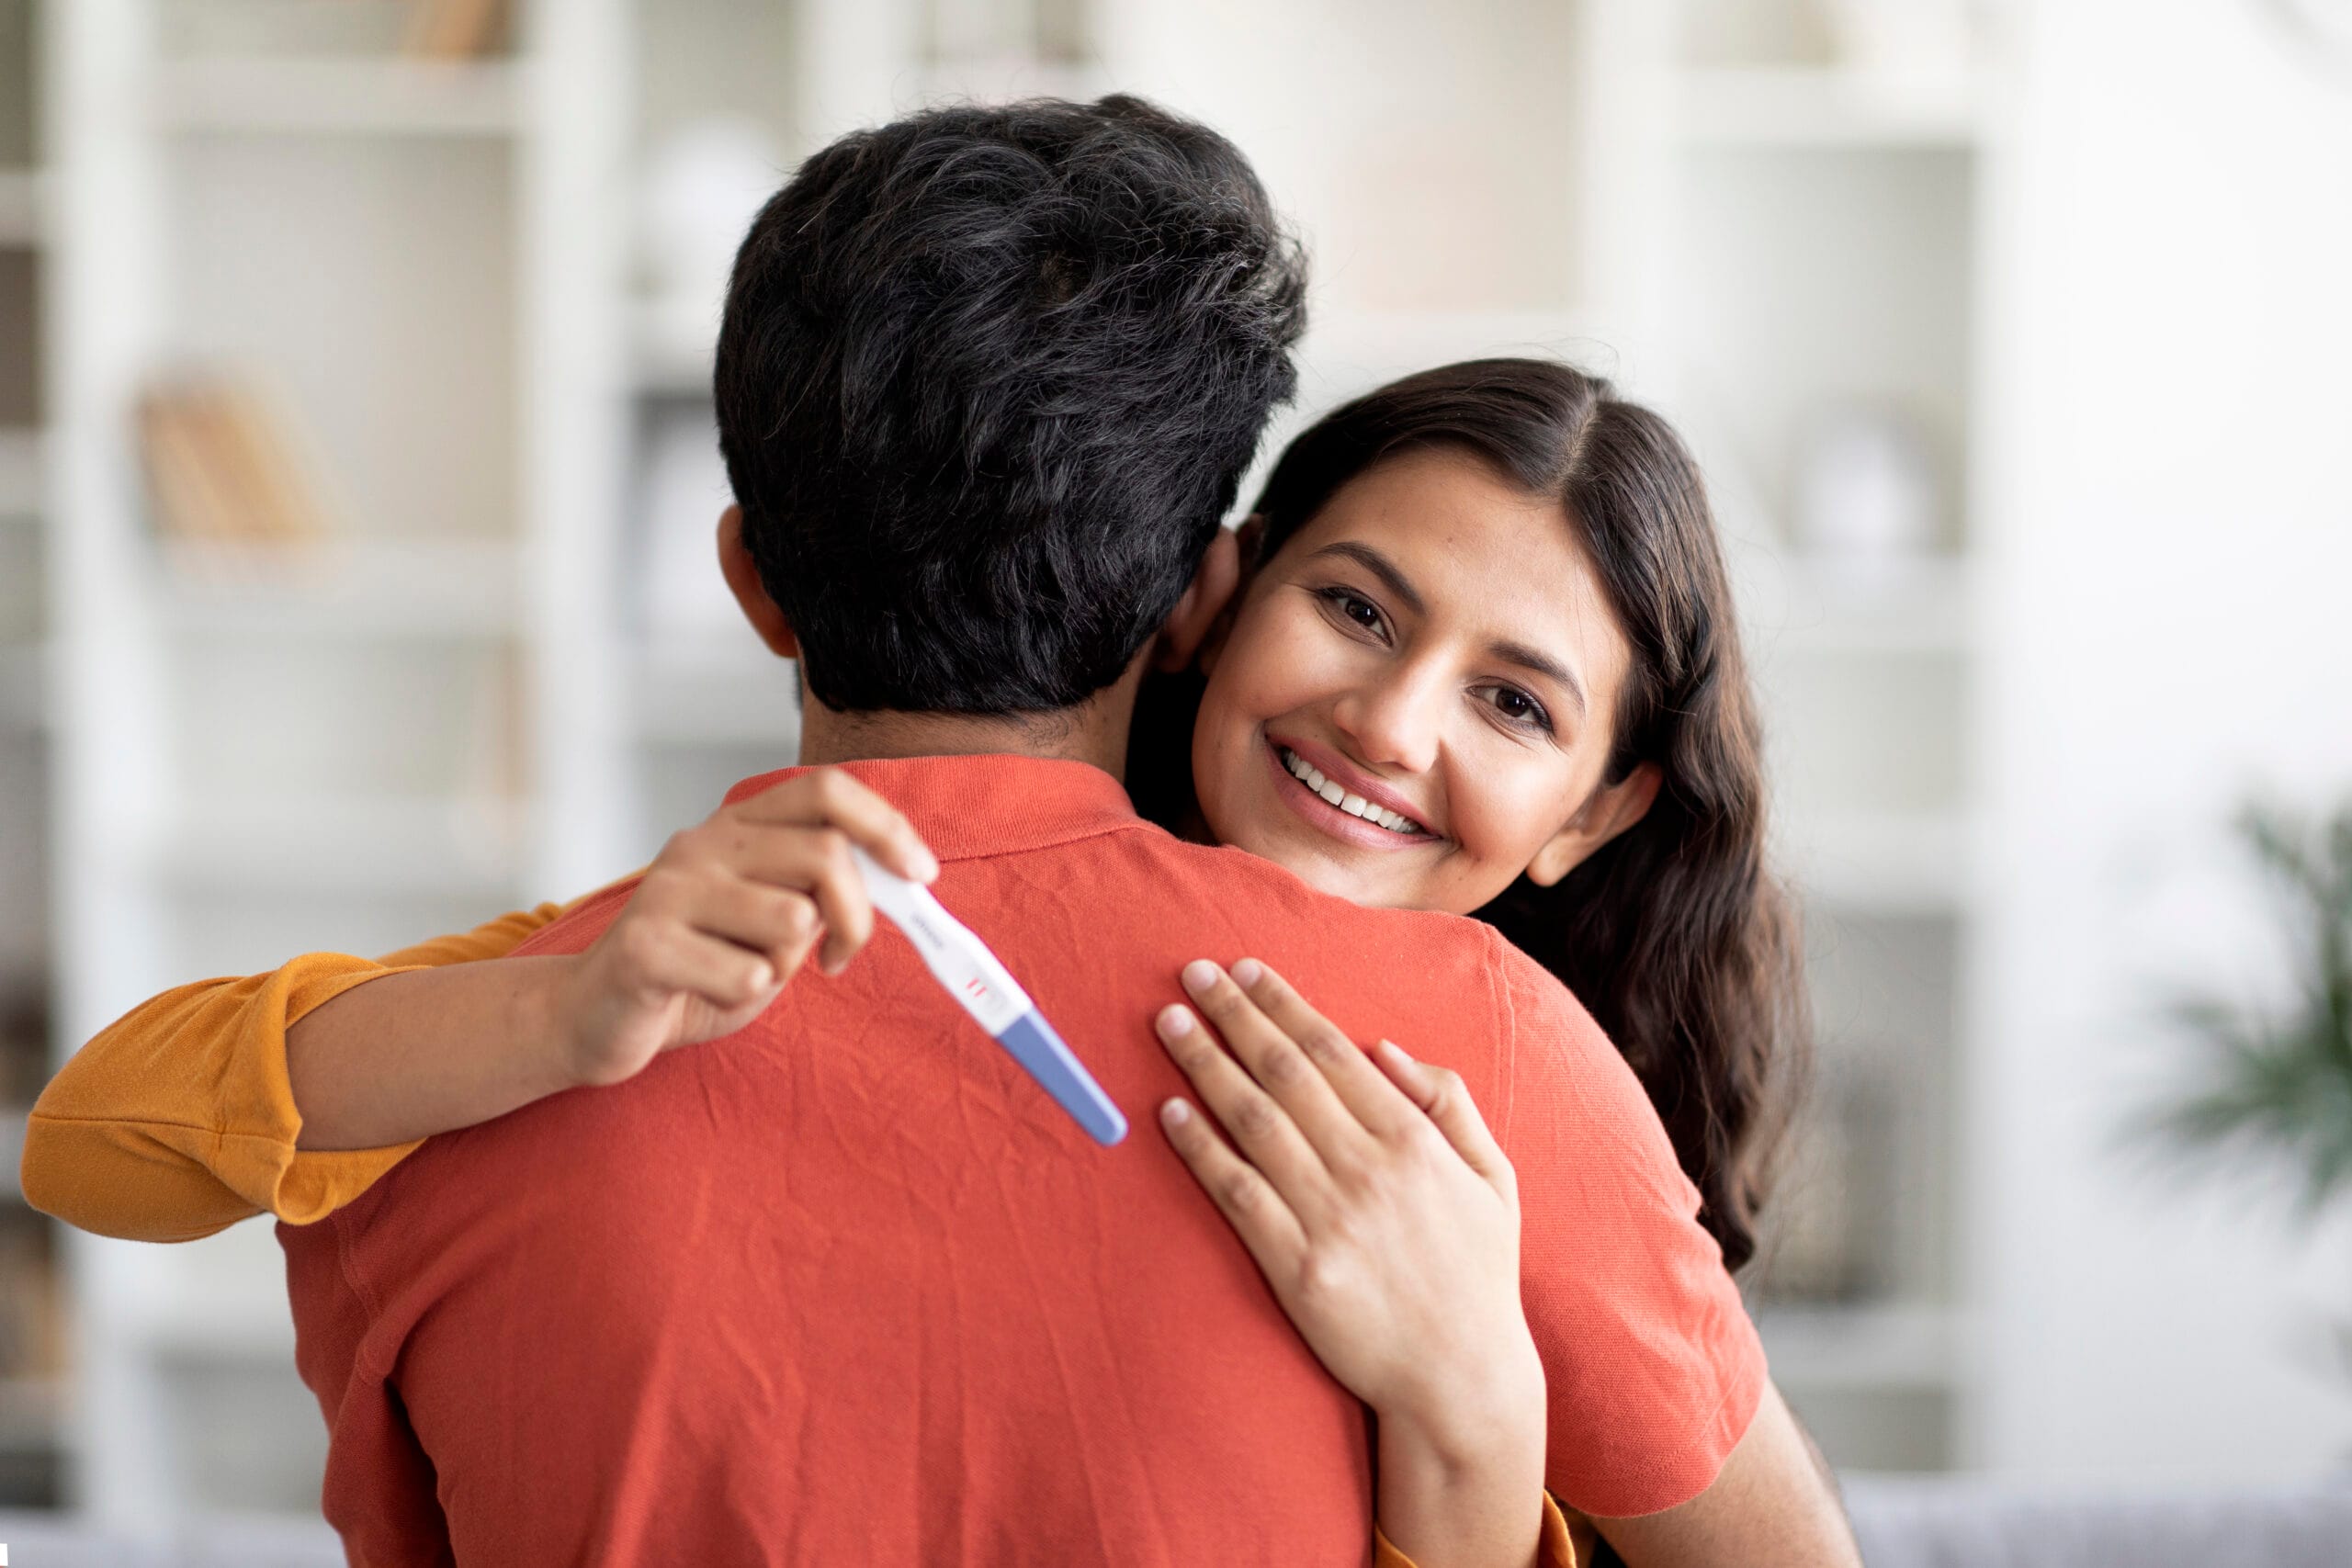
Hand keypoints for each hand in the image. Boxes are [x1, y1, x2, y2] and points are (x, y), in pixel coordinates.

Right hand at [554, 768, 937, 1087]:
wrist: (592, 1016)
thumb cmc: (696, 968)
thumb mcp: (772, 923)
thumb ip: (822, 893)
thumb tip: (901, 881)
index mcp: (736, 828)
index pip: (826, 789)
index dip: (886, 826)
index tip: (921, 874)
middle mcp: (702, 845)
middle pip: (825, 854)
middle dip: (857, 918)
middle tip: (839, 957)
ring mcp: (669, 890)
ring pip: (791, 919)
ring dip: (787, 965)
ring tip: (744, 973)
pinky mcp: (645, 946)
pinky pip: (747, 973)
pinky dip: (744, 996)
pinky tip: (706, 993)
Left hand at [1153, 958, 1544, 1460]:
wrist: (1463, 1379)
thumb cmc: (1478, 1275)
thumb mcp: (1494, 1177)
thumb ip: (1448, 1103)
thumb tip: (1385, 1049)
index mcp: (1413, 1140)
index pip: (1332, 1051)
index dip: (1282, 1004)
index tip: (1243, 970)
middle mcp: (1368, 1169)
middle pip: (1283, 1073)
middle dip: (1233, 1015)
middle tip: (1190, 972)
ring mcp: (1330, 1218)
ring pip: (1252, 1122)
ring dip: (1205, 1064)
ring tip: (1170, 1022)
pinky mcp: (1297, 1267)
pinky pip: (1237, 1194)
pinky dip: (1200, 1148)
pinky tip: (1170, 1112)